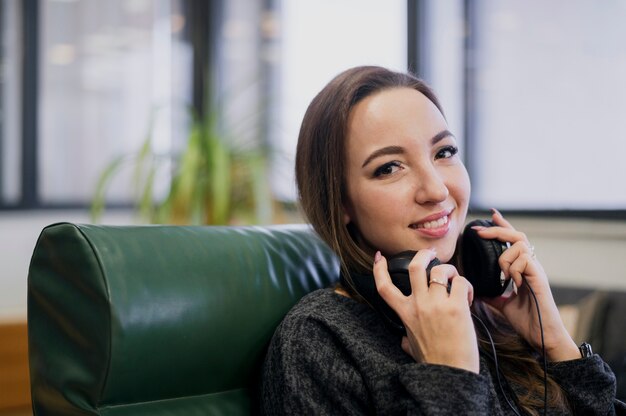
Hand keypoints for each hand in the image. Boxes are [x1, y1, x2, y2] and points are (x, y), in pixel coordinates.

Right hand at [373, 249, 479, 372]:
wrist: (452, 375)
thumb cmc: (435, 363)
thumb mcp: (412, 347)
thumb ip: (406, 338)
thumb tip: (403, 341)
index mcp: (405, 314)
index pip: (384, 287)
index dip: (378, 268)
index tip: (379, 257)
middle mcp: (418, 305)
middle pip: (415, 267)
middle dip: (423, 255)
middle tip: (431, 254)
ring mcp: (437, 304)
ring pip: (440, 270)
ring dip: (449, 270)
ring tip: (455, 280)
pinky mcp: (456, 307)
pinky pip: (461, 282)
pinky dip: (465, 285)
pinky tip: (468, 297)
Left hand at [472, 209, 579, 361]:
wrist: (543, 337)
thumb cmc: (528, 321)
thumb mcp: (503, 304)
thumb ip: (493, 294)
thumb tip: (476, 290)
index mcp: (522, 269)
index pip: (513, 241)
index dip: (503, 226)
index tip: (491, 215)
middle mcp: (531, 266)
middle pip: (517, 236)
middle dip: (497, 230)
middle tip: (479, 231)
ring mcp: (536, 270)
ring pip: (519, 246)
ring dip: (505, 257)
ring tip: (503, 276)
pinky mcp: (539, 277)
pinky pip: (525, 260)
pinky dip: (514, 268)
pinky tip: (513, 282)